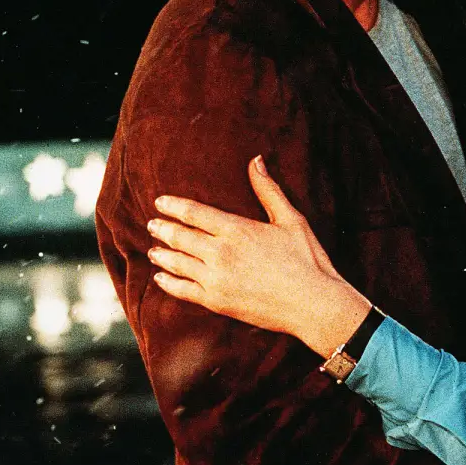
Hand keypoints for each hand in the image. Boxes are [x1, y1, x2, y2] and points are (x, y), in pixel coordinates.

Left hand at [146, 156, 369, 354]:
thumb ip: (268, 190)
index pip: (194, 212)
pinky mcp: (217, 302)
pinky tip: (161, 277)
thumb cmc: (306, 259)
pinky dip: (168, 282)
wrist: (313, 304)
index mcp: (237, 229)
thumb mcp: (291, 219)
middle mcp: (221, 253)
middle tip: (152, 224)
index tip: (160, 202)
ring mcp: (216, 279)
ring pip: (177, 263)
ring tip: (153, 249)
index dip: (173, 206)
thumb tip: (256, 160)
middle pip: (180, 237)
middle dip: (163, 229)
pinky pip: (183, 290)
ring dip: (162, 254)